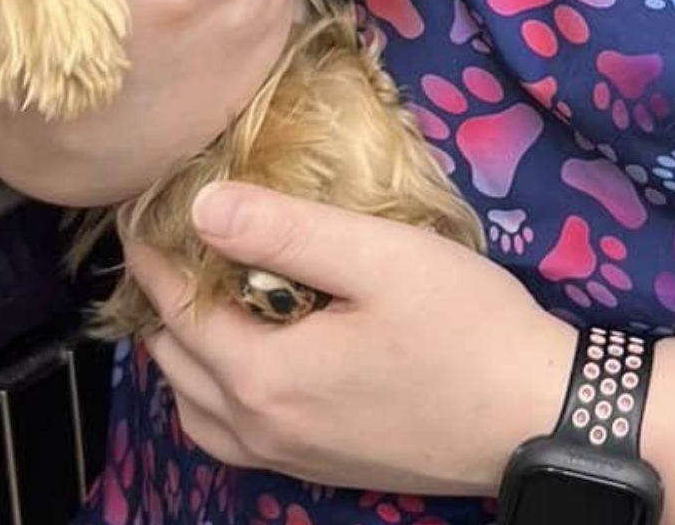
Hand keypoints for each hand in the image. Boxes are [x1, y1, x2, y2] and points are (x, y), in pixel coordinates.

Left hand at [131, 184, 575, 496]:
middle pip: (176, 362)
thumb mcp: (382, 258)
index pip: (176, 307)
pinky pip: (233, 435)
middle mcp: (262, 427)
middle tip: (169, 240)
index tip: (140, 206)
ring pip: (197, 410)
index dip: (151, 254)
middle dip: (161, 300)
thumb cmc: (466, 328)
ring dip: (183, 353)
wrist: (535, 418)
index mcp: (264, 375)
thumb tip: (201, 206)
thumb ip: (288, 231)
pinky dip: (214, 395)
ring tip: (198, 298)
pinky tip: (245, 361)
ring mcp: (291, 457)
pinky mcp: (321, 468)